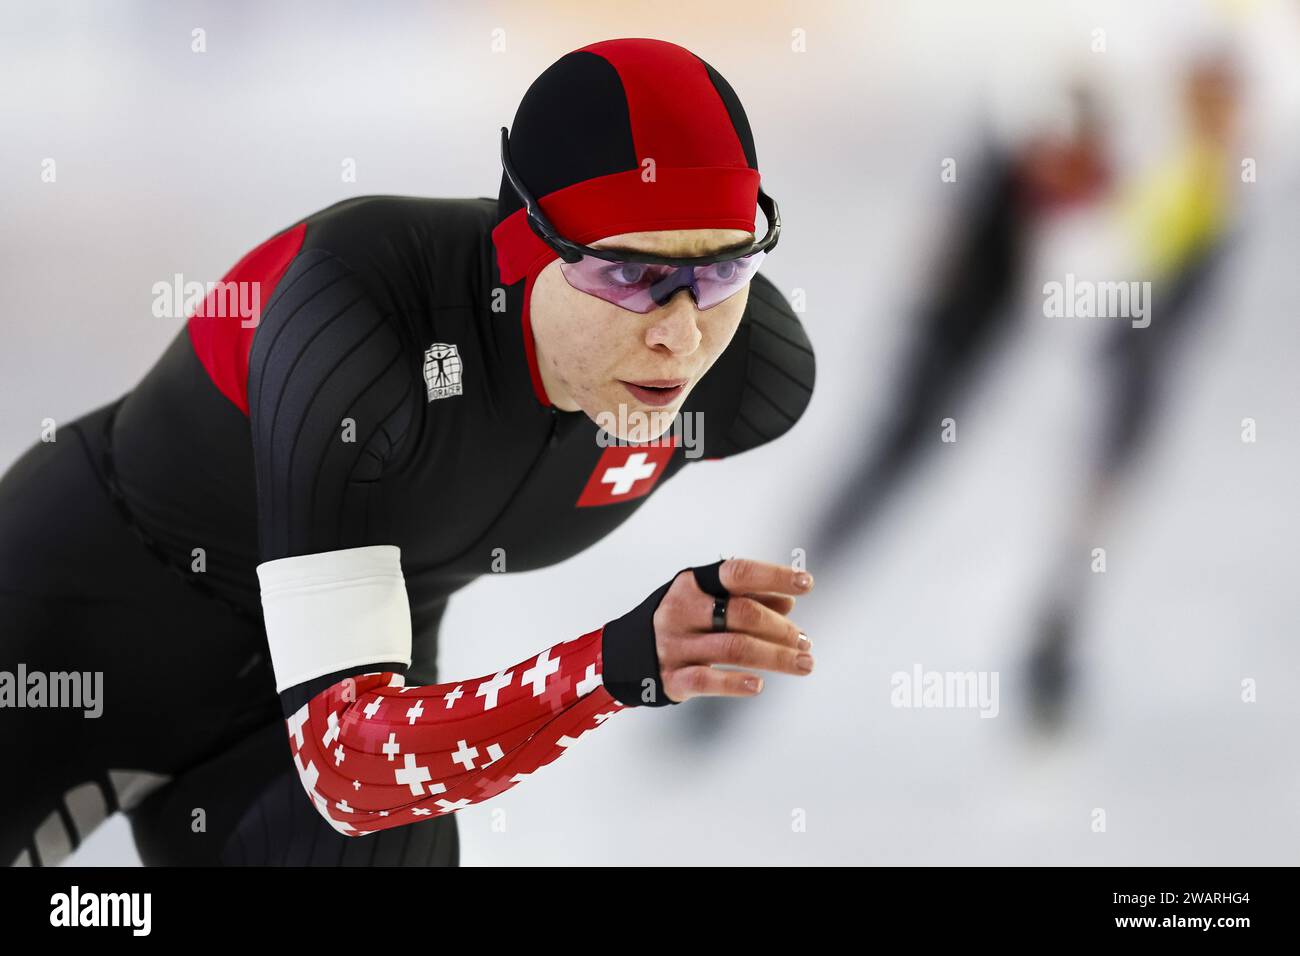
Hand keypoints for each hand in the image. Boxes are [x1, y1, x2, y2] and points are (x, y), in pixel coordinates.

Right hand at [654, 558, 813, 702]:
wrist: (622, 655)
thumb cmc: (679, 622)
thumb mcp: (705, 600)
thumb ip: (745, 598)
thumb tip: (788, 604)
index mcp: (691, 583)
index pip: (737, 573)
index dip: (774, 576)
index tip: (806, 583)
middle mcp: (681, 610)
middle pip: (742, 614)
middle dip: (781, 628)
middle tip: (805, 641)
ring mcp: (674, 645)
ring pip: (733, 649)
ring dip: (776, 657)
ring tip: (805, 663)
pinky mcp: (671, 679)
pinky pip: (706, 681)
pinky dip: (735, 683)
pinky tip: (758, 685)